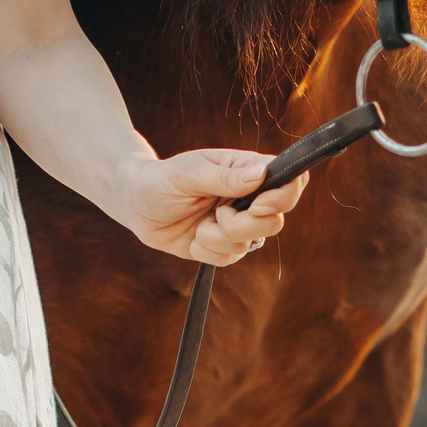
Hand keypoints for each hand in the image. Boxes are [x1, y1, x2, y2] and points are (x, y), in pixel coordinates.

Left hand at [112, 148, 306, 266]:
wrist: (136, 204)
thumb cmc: (162, 179)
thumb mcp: (189, 173)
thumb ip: (225, 177)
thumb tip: (262, 174)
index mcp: (247, 170)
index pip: (290, 180)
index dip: (285, 195)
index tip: (260, 204)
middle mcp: (249, 197)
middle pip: (275, 220)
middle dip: (246, 225)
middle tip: (218, 216)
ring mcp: (238, 223)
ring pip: (252, 242)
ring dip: (220, 237)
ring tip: (200, 223)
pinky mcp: (223, 246)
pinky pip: (230, 257)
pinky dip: (209, 250)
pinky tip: (194, 236)